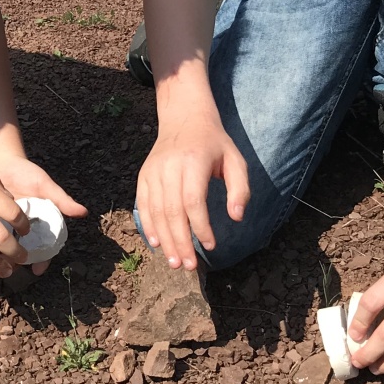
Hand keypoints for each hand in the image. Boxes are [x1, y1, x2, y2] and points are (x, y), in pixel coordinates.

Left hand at [0, 152, 86, 272]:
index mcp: (39, 224)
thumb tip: (83, 212)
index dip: (43, 260)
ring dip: (3, 255)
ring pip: (7, 248)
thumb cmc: (26, 172)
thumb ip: (61, 199)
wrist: (1, 161)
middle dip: (19, 262)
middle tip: (13, 266)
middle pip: (25, 252)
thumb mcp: (44, 185)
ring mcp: (6, 226)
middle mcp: (24, 229)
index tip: (37, 269)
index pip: (45, 248)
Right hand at [134, 113, 247, 271]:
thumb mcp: (235, 160)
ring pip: (156, 211)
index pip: (193, 201)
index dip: (200, 226)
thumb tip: (236, 217)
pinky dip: (148, 225)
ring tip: (175, 262)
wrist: (184, 117)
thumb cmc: (214, 143)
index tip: (210, 245)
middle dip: (180, 241)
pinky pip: (143, 204)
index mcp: (193, 161)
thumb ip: (240, 188)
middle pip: (172, 211)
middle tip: (189, 266)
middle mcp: (169, 166)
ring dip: (165, 240)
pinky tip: (156, 243)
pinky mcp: (144, 175)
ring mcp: (153, 171)